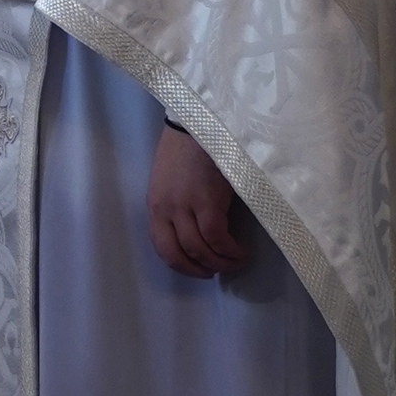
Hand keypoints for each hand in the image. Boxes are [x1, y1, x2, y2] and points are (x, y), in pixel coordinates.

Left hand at [147, 120, 247, 279]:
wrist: (199, 123)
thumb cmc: (187, 148)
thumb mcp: (171, 180)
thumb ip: (176, 206)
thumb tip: (194, 232)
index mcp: (154, 204)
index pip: (161, 246)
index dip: (180, 265)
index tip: (196, 269)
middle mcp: (166, 209)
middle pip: (179, 253)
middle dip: (200, 269)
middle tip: (216, 271)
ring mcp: (185, 207)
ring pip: (201, 249)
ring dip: (220, 263)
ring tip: (235, 261)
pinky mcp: (207, 203)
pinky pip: (218, 239)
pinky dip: (230, 250)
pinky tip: (240, 251)